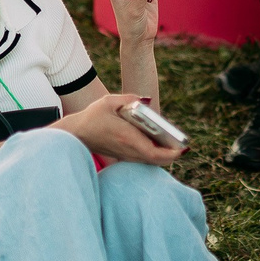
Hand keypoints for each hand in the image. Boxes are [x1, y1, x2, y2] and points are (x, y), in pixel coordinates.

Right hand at [55, 93, 182, 165]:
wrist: (74, 134)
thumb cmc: (92, 117)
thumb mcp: (109, 101)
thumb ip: (130, 98)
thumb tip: (148, 101)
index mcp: (127, 137)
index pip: (155, 153)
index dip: (172, 153)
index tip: (184, 148)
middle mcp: (128, 150)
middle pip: (156, 161)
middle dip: (172, 156)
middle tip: (183, 146)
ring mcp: (124, 156)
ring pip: (150, 162)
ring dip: (164, 156)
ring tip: (175, 145)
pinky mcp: (122, 157)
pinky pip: (142, 160)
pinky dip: (154, 155)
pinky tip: (159, 145)